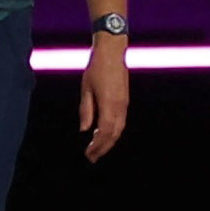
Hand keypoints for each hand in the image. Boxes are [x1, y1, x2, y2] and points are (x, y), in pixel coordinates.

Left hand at [79, 37, 128, 161]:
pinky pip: (121, 122)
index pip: (105, 131)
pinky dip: (113, 132)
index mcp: (109, 104)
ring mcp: (124, 104)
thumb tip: (84, 129)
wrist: (112, 52)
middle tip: (92, 157)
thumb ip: (86, 110)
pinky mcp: (125, 101)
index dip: (98, 145)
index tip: (88, 153)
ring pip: (120, 129)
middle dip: (103, 147)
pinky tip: (105, 135)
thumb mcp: (86, 89)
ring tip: (98, 150)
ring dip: (109, 141)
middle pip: (114, 134)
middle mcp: (120, 106)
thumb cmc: (96, 68)